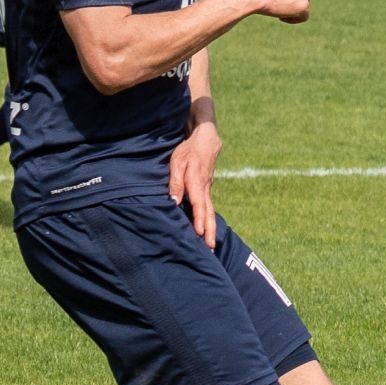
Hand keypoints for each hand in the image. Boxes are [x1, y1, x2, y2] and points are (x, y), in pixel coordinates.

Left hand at [169, 119, 221, 247]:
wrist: (206, 137)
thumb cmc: (189, 149)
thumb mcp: (178, 162)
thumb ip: (175, 182)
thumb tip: (174, 202)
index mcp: (197, 183)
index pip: (199, 205)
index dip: (199, 220)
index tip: (200, 234)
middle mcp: (205, 188)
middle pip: (209, 212)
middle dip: (210, 231)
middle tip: (211, 247)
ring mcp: (208, 188)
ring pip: (210, 210)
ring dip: (211, 227)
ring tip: (211, 243)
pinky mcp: (206, 187)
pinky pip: (208, 205)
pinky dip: (209, 218)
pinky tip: (207, 227)